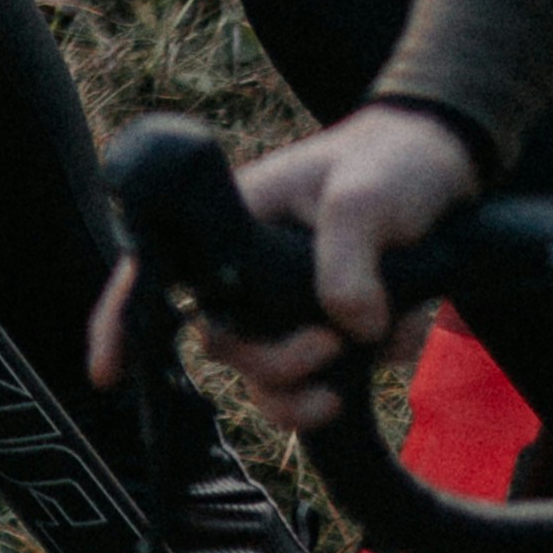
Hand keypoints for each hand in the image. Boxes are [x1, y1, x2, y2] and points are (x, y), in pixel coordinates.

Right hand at [84, 104, 482, 422]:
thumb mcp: (367, 196)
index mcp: (234, 222)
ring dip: (303, 392)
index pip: (158, 267)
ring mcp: (287, 300)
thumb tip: (346, 328)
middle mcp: (249, 266)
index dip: (122, 320)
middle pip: (225, 344)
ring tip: (348, 374)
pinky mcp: (326, 324)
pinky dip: (358, 377)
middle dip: (270, 364)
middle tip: (329, 344)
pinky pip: (324, 378)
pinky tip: (396, 339)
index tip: (106, 372)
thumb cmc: (392, 160)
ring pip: (268, 376)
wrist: (446, 167)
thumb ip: (347, 258)